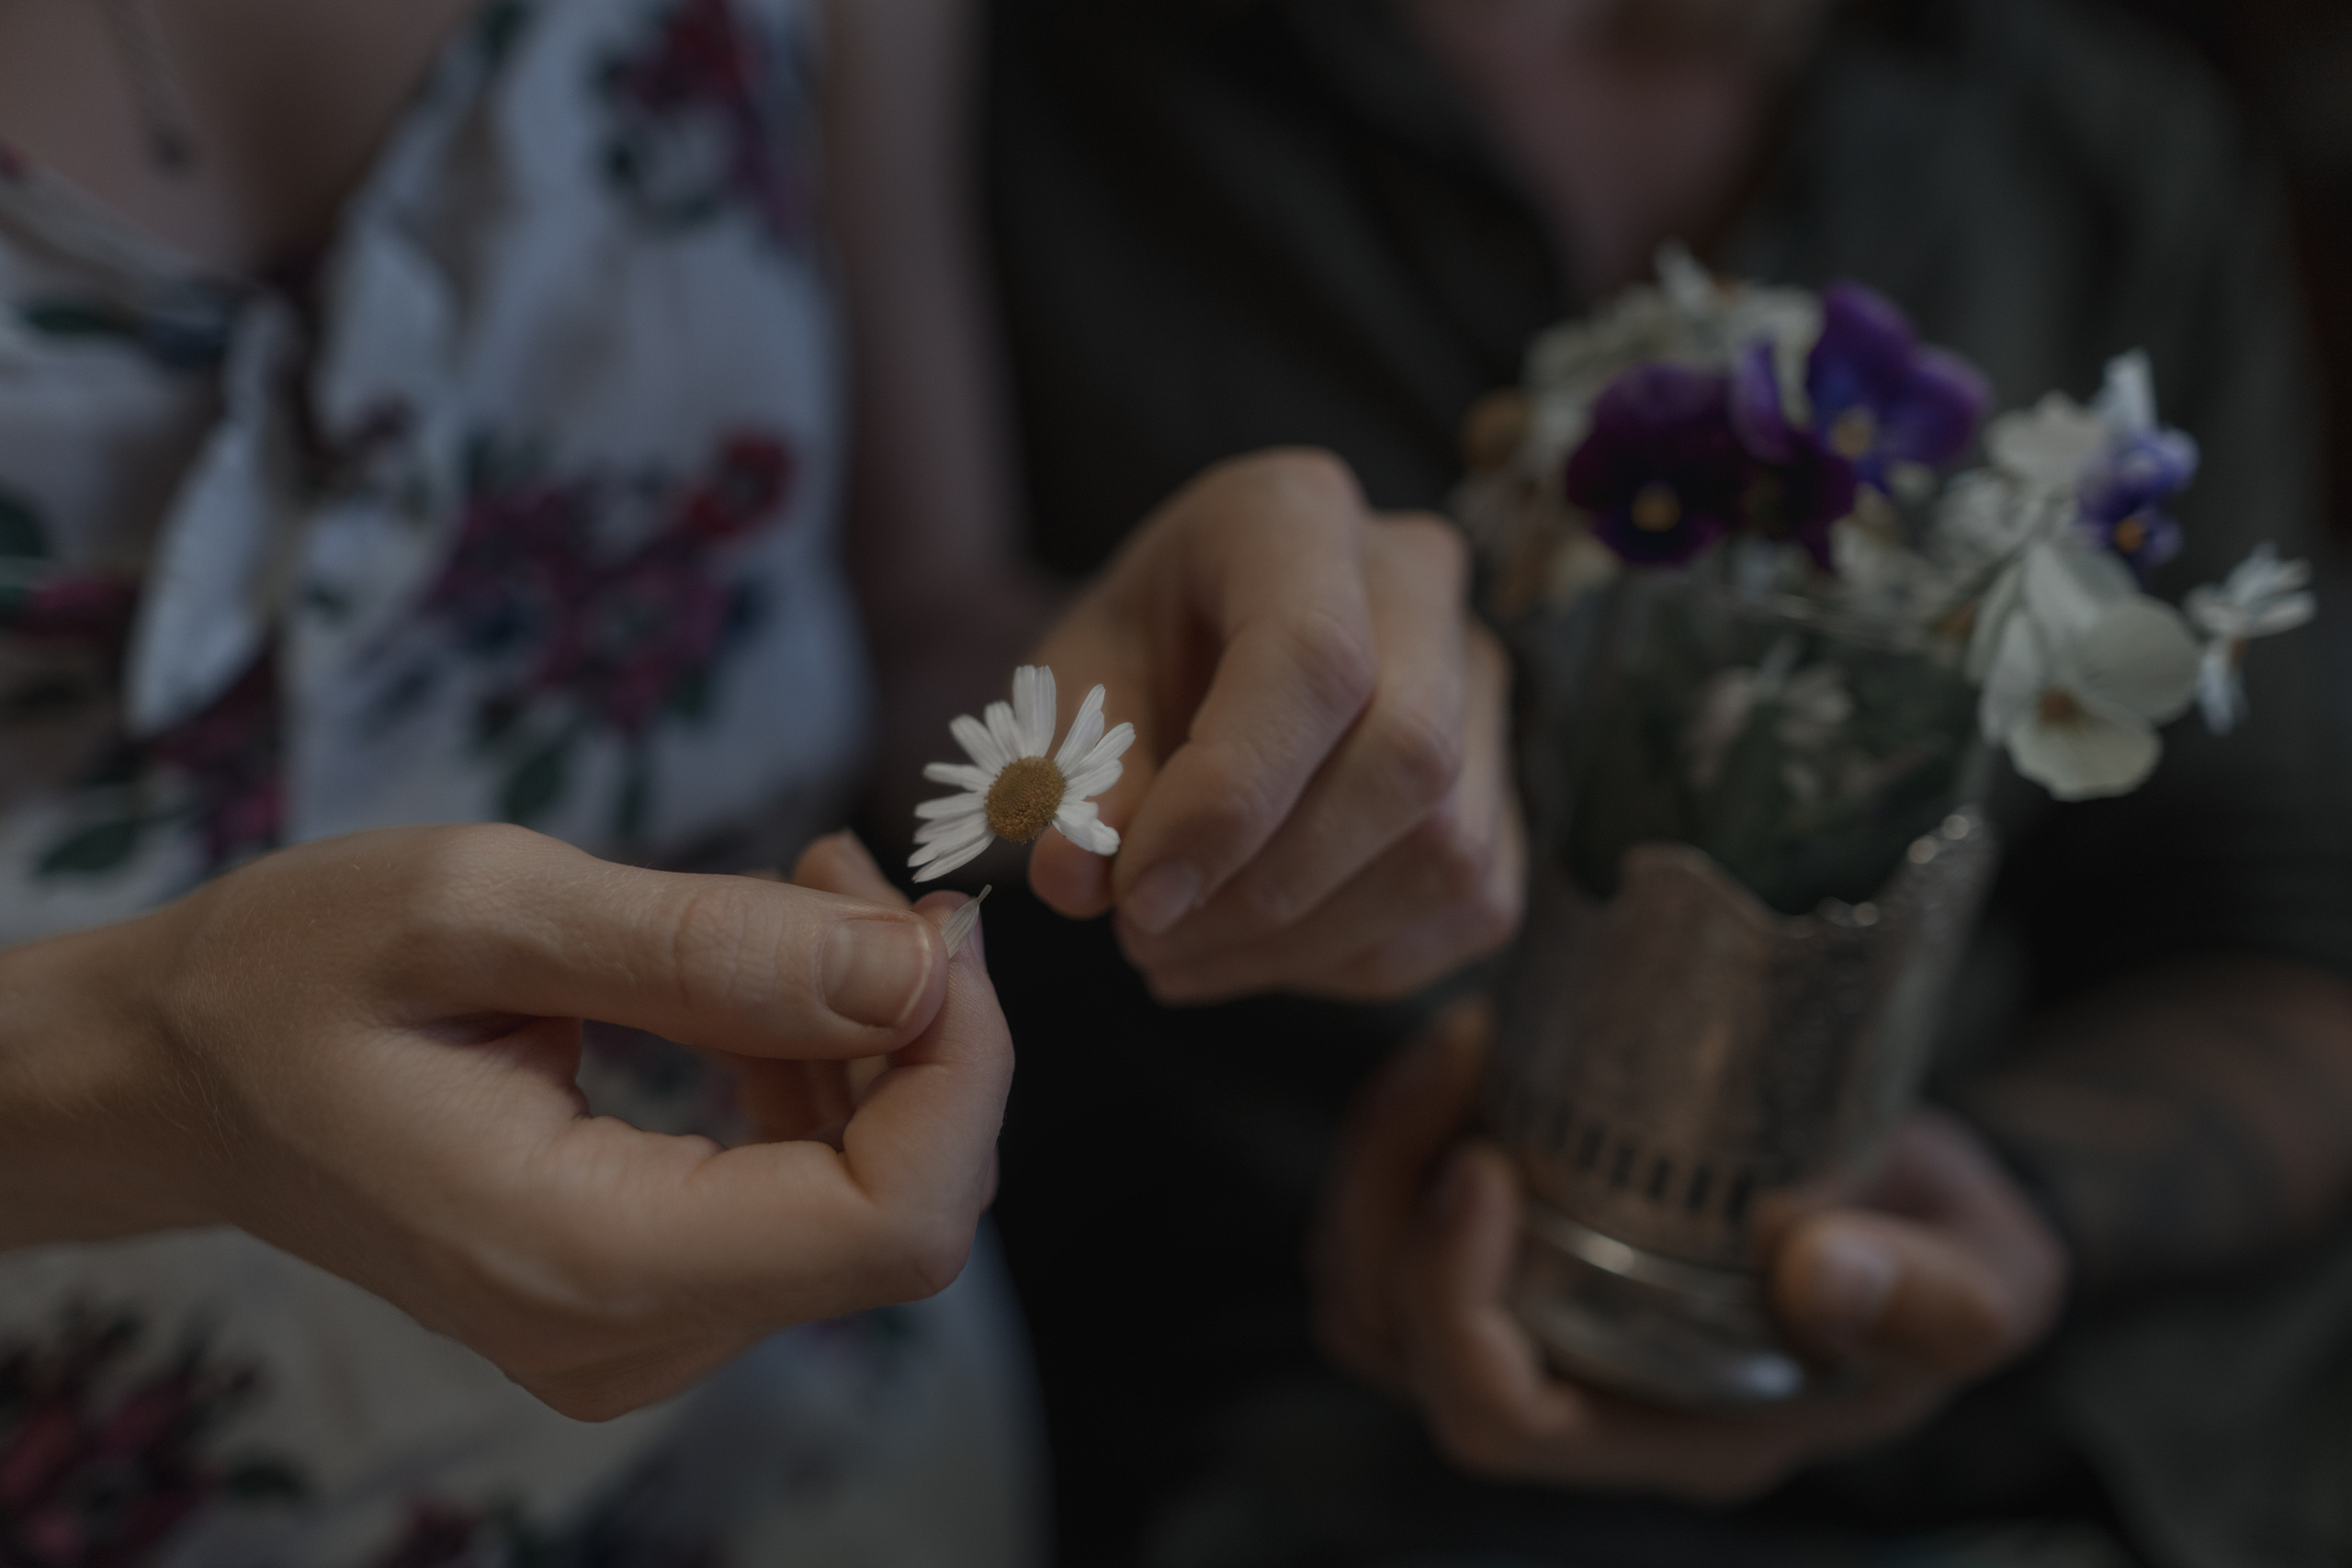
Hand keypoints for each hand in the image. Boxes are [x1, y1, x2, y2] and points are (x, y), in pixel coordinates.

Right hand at [0, 825, 1010, 1421]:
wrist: (185, 1075)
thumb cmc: (293, 977)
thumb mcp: (484, 908)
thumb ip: (710, 948)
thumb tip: (914, 969)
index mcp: (585, 1260)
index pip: (892, 1223)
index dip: (964, 1068)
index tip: (934, 920)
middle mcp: (630, 1336)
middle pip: (899, 1216)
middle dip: (926, 1035)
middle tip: (852, 869)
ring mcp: (640, 1330)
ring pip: (868, 1200)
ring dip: (875, 1041)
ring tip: (803, 890)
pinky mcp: (647, 1291)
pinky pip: (806, 1196)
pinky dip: (822, 1074)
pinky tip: (763, 978)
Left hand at [1028, 450, 1523, 1003]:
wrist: (1206, 644)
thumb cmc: (1139, 653)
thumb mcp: (1072, 691)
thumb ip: (1072, 776)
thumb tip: (1076, 880)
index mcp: (1293, 514)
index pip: (1314, 655)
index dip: (1229, 798)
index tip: (1137, 897)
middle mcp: (1417, 577)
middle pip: (1408, 754)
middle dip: (1268, 885)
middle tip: (1147, 938)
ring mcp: (1482, 678)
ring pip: (1448, 848)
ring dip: (1301, 942)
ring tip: (1180, 954)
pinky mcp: (1508, 780)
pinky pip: (1468, 902)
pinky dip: (1350, 958)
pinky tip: (1254, 953)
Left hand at [1312, 1007, 2068, 1503]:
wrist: (1930, 1202)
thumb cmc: (1947, 1249)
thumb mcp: (1987, 1277)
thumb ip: (1933, 1298)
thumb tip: (1817, 1273)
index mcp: (1674, 1425)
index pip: (1500, 1418)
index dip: (1451, 1302)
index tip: (1486, 1162)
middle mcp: (1582, 1387)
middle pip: (1394, 1342)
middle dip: (1379, 1201)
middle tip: (1453, 1062)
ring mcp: (1536, 1313)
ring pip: (1366, 1276)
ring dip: (1376, 1153)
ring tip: (1457, 1042)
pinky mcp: (1516, 1235)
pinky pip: (1391, 1209)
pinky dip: (1397, 1128)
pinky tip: (1468, 1042)